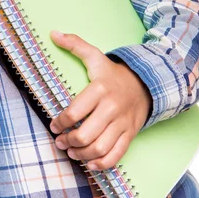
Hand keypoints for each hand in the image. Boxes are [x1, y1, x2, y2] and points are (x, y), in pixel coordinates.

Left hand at [48, 31, 151, 169]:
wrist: (145, 84)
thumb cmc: (113, 72)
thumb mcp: (95, 56)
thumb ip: (74, 44)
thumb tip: (53, 33)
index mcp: (100, 89)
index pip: (75, 111)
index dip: (60, 122)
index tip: (54, 126)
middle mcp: (111, 108)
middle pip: (86, 134)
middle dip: (68, 141)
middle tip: (59, 141)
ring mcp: (122, 123)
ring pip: (99, 148)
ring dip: (81, 154)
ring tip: (71, 151)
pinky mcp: (130, 134)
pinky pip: (116, 155)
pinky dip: (102, 164)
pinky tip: (90, 163)